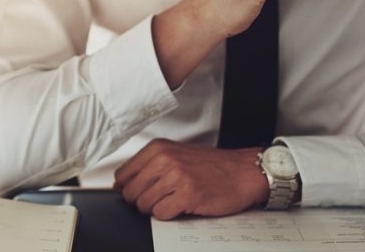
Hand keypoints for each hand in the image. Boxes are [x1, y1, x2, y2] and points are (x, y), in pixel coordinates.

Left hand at [113, 139, 268, 219]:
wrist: (243, 172)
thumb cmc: (212, 166)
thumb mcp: (176, 155)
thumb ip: (148, 166)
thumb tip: (120, 185)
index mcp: (158, 148)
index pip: (122, 175)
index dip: (129, 189)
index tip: (140, 192)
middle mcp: (164, 159)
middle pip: (130, 193)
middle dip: (141, 202)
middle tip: (160, 199)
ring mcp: (176, 177)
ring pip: (143, 205)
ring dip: (156, 209)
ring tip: (173, 201)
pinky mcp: (187, 194)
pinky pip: (161, 214)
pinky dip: (169, 215)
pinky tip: (181, 206)